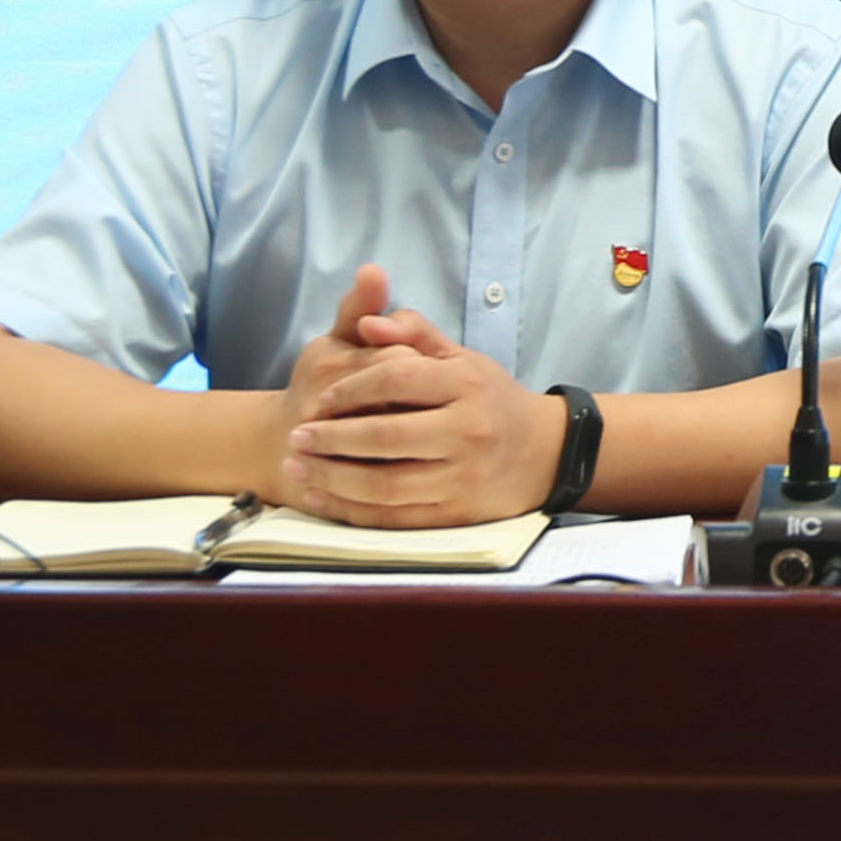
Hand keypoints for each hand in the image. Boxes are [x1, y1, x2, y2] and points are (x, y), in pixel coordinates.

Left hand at [260, 267, 565, 528]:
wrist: (543, 454)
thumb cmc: (490, 399)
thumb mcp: (461, 357)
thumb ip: (413, 334)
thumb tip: (366, 323)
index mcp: (467, 383)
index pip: (396, 378)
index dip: (351, 387)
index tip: (323, 398)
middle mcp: (468, 430)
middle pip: (384, 436)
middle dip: (330, 438)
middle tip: (296, 436)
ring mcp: (464, 477)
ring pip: (384, 484)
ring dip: (332, 477)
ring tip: (298, 467)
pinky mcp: (457, 514)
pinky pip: (394, 517)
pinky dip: (351, 510)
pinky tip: (321, 497)